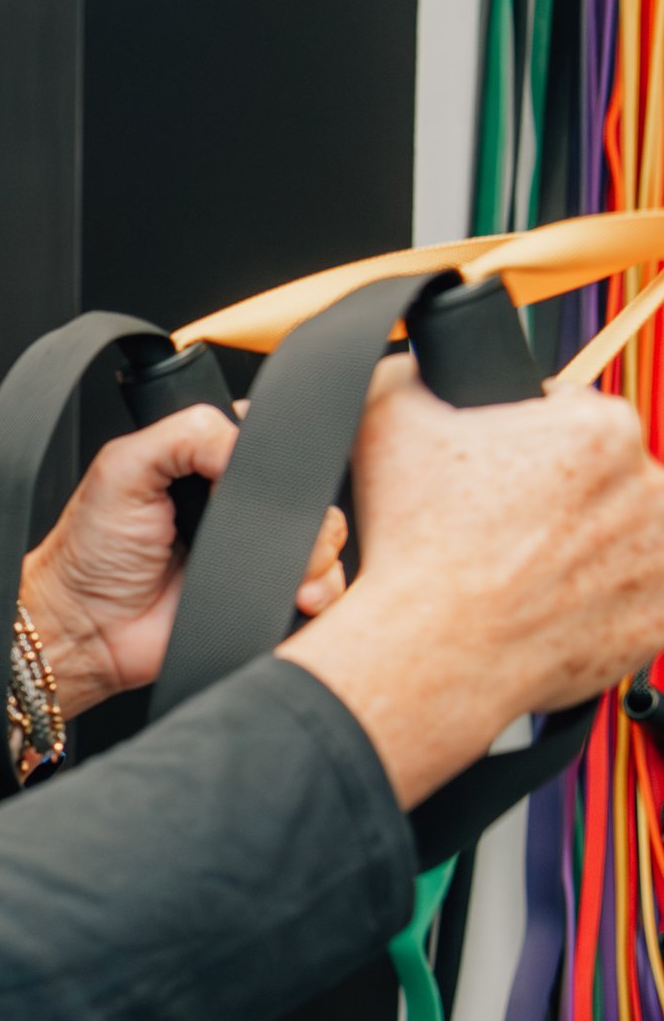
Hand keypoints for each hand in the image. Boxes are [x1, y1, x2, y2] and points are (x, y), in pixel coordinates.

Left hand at [18, 410, 348, 713]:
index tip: (265, 478)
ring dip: (320, 554)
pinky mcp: (262, 598)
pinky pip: (319, 590)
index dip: (281, 455)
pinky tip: (302, 596)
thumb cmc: (91, 552)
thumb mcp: (126, 467)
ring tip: (292, 573)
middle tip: (270, 533)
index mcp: (207, 464)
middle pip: (308, 494)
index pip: (271, 441)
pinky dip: (324, 591)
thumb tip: (248, 442)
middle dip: (309, 513)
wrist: (86, 631)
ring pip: (323, 539)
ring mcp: (253, 553)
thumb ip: (187, 433)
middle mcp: (237, 506)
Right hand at [282, 363, 663, 805]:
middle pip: (605, 480)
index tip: (499, 479)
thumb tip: (415, 367)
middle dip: (562, 500)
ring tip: (526, 572)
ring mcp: (660, 559)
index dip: (529, 444)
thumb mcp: (384, 424)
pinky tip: (549, 608)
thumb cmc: (414, 546)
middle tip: (506, 532)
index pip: (575, 418)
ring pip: (625, 539)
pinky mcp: (657, 622)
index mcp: (600, 430)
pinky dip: (603, 606)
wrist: (431, 654)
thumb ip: (405, 374)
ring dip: (589, 548)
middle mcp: (650, 488)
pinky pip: (637, 602)